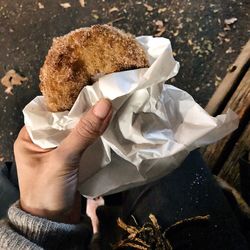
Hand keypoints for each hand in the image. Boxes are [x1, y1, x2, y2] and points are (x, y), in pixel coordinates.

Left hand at [14, 99, 111, 223]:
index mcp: (30, 136)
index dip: (68, 98)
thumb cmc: (48, 191)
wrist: (56, 224)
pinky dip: (95, 134)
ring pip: (77, 129)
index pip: (50, 109)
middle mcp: (44, 140)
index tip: (88, 87)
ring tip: (109, 106)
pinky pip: (85, 141)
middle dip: (84, 109)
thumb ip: (83, 132)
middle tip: (103, 94)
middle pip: (66, 118)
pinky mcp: (73, 158)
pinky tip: (107, 124)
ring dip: (92, 121)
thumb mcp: (63, 159)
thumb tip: (104, 104)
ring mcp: (60, 149)